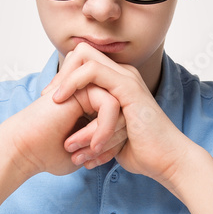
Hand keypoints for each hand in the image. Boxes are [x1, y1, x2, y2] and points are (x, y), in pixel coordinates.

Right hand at [0, 79, 125, 178]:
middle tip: (92, 158)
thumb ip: (105, 143)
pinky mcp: (81, 88)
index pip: (121, 121)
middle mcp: (88, 94)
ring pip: (120, 108)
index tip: (95, 163)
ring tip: (90, 152)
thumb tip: (129, 145)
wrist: (24, 150)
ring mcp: (85, 89)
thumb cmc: (49, 155)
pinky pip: (110, 105)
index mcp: (89, 107)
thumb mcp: (85, 152)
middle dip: (114, 140)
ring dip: (109, 135)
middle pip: (125, 112)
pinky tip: (91, 143)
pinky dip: (104, 128)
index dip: (113, 145)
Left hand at [42, 42, 193, 184]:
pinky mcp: (127, 86)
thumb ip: (92, 122)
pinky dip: (72, 84)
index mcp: (117, 83)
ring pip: (84, 58)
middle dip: (60, 75)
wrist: (164, 160)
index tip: (51, 102)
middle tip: (48, 99)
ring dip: (65, 83)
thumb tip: (70, 129)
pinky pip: (92, 72)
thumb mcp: (106, 133)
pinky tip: (61, 102)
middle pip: (81, 53)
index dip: (63, 77)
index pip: (82, 63)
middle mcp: (122, 74)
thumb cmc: (137, 150)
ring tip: (52, 105)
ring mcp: (126, 77)